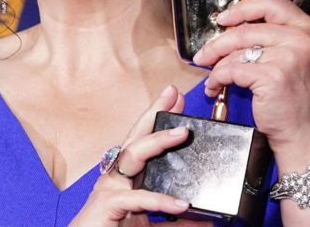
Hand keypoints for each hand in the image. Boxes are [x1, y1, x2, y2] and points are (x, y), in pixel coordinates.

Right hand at [68, 85, 211, 226]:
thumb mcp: (149, 226)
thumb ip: (173, 221)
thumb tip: (202, 218)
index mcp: (125, 180)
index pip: (143, 143)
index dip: (158, 121)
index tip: (176, 101)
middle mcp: (115, 178)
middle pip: (136, 138)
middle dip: (154, 114)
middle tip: (173, 94)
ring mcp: (108, 188)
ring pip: (133, 156)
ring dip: (157, 141)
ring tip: (182, 133)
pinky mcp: (107, 204)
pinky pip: (137, 197)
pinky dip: (160, 200)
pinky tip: (181, 204)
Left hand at [192, 0, 309, 158]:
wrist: (303, 131)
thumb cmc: (295, 96)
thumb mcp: (295, 56)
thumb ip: (274, 36)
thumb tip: (233, 24)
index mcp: (309, 29)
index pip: (270, 3)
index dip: (242, 9)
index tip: (223, 19)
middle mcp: (302, 39)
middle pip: (245, 29)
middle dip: (217, 43)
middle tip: (204, 53)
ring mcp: (289, 57)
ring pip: (236, 50)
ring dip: (216, 63)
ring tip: (210, 74)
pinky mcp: (272, 76)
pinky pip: (232, 70)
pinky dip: (217, 78)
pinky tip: (215, 86)